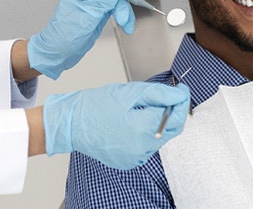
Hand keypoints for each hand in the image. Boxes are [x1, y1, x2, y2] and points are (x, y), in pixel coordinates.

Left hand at [27, 0, 140, 78]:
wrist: (60, 52)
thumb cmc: (64, 35)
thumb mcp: (86, 17)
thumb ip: (103, 2)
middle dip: (124, 0)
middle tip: (133, 7)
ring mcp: (96, 1)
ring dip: (125, 12)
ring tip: (126, 24)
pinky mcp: (102, 11)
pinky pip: (118, 9)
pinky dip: (125, 17)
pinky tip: (127, 26)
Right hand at [43, 81, 189, 169]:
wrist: (69, 124)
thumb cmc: (95, 105)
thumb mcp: (131, 92)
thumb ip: (160, 94)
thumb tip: (180, 95)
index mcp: (143, 129)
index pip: (177, 116)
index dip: (183, 100)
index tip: (182, 89)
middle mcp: (142, 148)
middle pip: (173, 129)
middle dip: (174, 112)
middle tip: (169, 96)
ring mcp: (135, 158)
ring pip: (161, 138)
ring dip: (161, 122)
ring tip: (145, 108)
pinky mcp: (129, 162)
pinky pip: (148, 147)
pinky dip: (148, 134)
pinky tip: (135, 122)